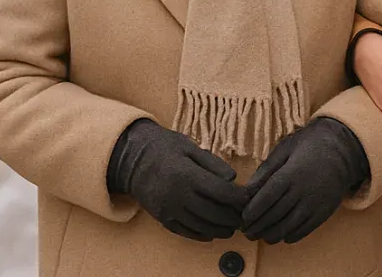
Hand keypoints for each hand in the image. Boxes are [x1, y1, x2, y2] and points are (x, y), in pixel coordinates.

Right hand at [106, 119, 247, 240]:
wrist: (132, 160)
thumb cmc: (164, 148)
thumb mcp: (189, 146)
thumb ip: (213, 163)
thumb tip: (233, 178)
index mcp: (187, 174)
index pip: (222, 192)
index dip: (239, 198)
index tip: (248, 198)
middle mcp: (177, 196)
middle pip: (214, 213)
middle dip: (233, 217)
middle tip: (244, 215)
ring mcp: (169, 210)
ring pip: (202, 226)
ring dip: (221, 229)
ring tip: (233, 226)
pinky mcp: (163, 219)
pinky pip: (187, 232)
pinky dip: (203, 234)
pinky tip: (213, 231)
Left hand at [242, 117, 368, 243]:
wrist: (343, 150)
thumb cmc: (309, 146)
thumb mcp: (285, 149)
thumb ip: (265, 170)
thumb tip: (247, 190)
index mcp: (291, 174)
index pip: (266, 199)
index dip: (252, 211)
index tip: (243, 218)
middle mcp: (302, 192)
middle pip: (274, 216)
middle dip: (256, 227)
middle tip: (246, 231)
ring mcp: (314, 204)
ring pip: (287, 228)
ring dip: (270, 235)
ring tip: (260, 235)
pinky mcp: (323, 213)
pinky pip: (303, 231)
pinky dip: (288, 236)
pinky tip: (280, 234)